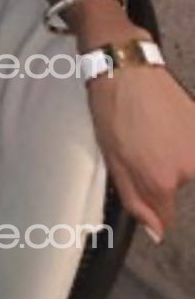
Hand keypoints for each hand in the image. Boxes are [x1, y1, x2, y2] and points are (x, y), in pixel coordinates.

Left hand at [86, 54, 194, 242]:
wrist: (125, 66)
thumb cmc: (111, 111)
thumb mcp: (112, 159)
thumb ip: (135, 201)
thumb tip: (157, 232)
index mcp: (161, 181)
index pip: (166, 215)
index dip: (152, 205)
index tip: (143, 182)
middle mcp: (188, 169)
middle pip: (175, 185)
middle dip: (159, 170)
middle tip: (138, 142)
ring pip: (187, 163)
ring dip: (172, 151)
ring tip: (150, 126)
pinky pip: (193, 143)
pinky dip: (181, 135)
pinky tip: (164, 117)